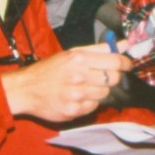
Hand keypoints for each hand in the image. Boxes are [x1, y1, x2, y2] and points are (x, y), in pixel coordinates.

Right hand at [1, 42, 131, 121]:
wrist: (27, 88)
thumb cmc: (51, 68)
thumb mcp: (73, 52)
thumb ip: (100, 48)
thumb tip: (124, 43)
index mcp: (79, 58)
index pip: (114, 61)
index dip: (125, 63)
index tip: (127, 64)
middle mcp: (79, 76)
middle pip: (113, 78)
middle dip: (112, 76)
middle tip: (102, 75)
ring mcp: (76, 95)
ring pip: (105, 93)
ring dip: (99, 89)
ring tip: (85, 85)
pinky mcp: (73, 111)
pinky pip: (94, 106)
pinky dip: (90, 101)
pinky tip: (78, 96)